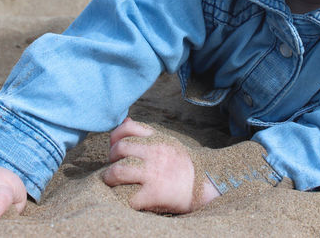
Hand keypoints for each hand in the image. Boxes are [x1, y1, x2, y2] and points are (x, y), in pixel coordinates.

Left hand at [103, 118, 219, 212]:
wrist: (209, 185)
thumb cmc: (184, 166)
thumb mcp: (168, 142)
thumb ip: (146, 134)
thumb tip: (124, 120)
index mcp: (158, 139)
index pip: (127, 128)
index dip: (115, 137)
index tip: (116, 147)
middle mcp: (155, 152)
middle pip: (119, 148)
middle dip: (111, 159)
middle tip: (115, 168)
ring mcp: (154, 173)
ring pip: (117, 171)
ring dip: (110, 178)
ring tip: (114, 183)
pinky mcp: (154, 193)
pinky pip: (127, 196)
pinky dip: (122, 199)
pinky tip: (126, 199)